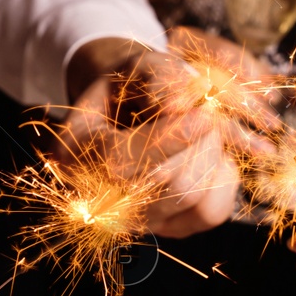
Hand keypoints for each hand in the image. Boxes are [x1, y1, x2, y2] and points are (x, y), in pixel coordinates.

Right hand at [63, 34, 245, 236]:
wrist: (135, 114)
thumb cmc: (133, 87)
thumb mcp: (138, 67)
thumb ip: (157, 78)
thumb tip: (181, 104)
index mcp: (73, 154)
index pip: (120, 162)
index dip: (167, 140)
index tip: (204, 113)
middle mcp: (98, 201)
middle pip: (163, 183)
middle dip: (198, 140)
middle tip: (206, 109)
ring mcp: (135, 221)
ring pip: (191, 198)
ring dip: (211, 154)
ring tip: (204, 126)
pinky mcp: (171, 229)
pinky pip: (211, 213)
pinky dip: (223, 179)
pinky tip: (210, 153)